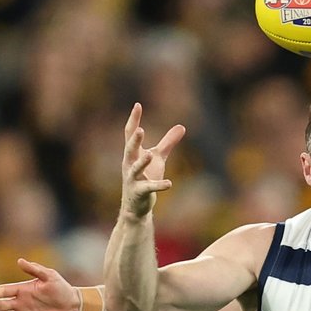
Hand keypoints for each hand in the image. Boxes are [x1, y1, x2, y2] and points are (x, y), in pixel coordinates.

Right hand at [122, 102, 184, 218]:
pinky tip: (169, 183)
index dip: (134, 120)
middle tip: (140, 130)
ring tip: (150, 155)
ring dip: (142, 162)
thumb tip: (182, 126)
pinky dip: (158, 185)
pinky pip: (149, 188)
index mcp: (132, 154)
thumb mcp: (158, 158)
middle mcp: (129, 164)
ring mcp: (133, 179)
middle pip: (130, 149)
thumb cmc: (145, 177)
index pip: (130, 134)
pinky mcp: (140, 192)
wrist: (136, 205)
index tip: (138, 105)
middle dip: (134, 141)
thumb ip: (168, 142)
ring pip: (135, 169)